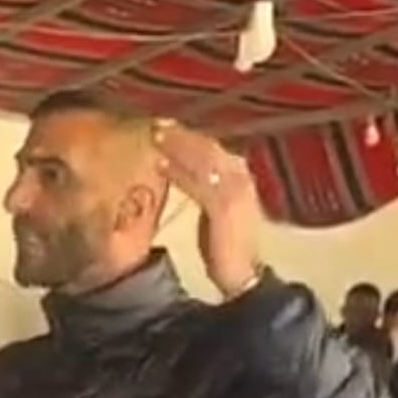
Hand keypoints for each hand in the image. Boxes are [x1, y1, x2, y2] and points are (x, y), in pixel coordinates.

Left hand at [153, 120, 261, 296]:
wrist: (241, 274)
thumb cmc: (224, 245)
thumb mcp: (214, 210)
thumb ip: (203, 186)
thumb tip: (178, 168)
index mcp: (239, 177)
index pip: (213, 149)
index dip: (189, 136)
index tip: (166, 125)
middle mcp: (241, 178)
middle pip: (209, 147)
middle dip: (182, 135)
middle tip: (157, 123)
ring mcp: (236, 190)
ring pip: (204, 158)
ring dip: (179, 145)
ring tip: (156, 135)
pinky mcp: (225, 206)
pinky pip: (199, 182)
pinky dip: (179, 171)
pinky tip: (161, 163)